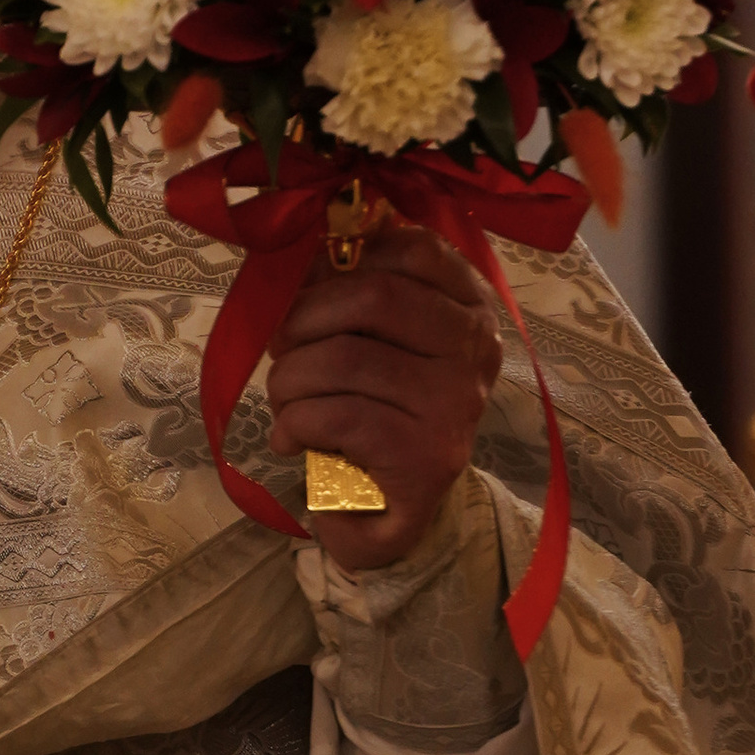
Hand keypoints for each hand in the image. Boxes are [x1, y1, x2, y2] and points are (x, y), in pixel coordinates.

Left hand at [267, 223, 501, 572]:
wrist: (398, 510)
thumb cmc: (380, 410)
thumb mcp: (377, 341)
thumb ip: (357, 288)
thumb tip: (317, 243)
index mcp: (469, 308)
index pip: (415, 249)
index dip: (345, 259)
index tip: (310, 291)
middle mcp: (474, 350)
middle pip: (373, 296)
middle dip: (304, 318)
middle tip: (280, 347)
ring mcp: (455, 403)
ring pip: (344, 359)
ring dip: (289, 379)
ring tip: (283, 399)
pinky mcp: (426, 455)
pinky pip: (336, 416)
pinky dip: (295, 424)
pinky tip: (290, 438)